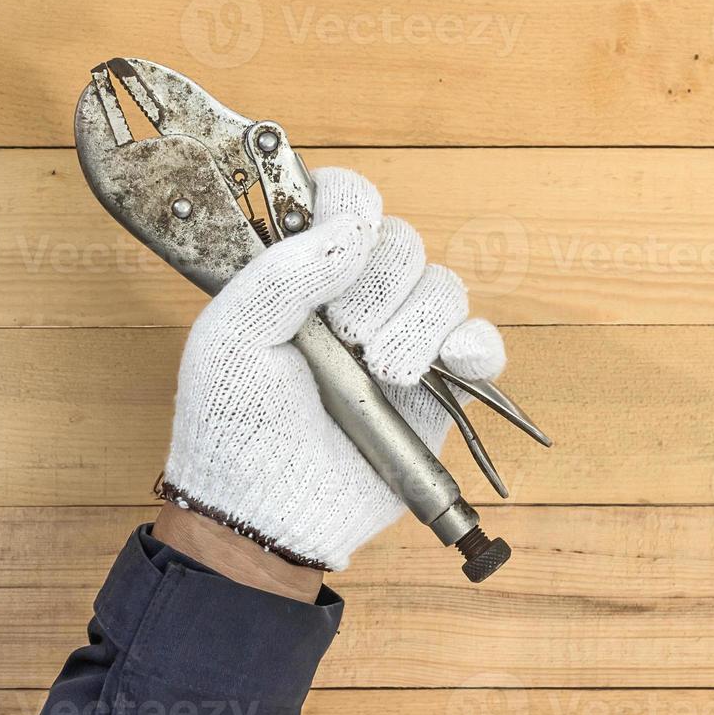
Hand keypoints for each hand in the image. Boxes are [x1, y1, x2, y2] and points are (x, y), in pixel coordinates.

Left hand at [158, 168, 507, 573]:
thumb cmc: (232, 424)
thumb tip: (352, 223)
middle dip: (379, 287)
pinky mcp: (436, 391)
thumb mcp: (232, 335)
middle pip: (402, 243)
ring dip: (416, 325)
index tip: (337, 245)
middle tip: (346, 336)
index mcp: (301, 273)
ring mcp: (397, 343)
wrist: (265, 513)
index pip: (344, 200)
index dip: (349, 208)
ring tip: (380, 373)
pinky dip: (475, 346)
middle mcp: (353, 299)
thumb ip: (283, 270)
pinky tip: (445, 366)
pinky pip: (481, 345)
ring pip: (443, 288)